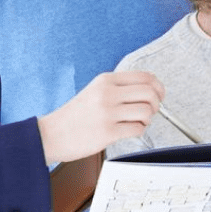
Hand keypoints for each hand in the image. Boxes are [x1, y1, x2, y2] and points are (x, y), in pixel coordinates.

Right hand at [37, 71, 163, 163]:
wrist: (52, 134)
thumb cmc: (74, 116)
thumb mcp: (95, 91)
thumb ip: (118, 88)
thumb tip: (149, 91)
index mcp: (106, 80)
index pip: (145, 77)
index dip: (158, 87)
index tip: (159, 95)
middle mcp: (107, 93)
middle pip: (150, 93)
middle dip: (156, 104)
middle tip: (149, 111)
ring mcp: (108, 113)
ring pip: (147, 111)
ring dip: (147, 119)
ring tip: (136, 122)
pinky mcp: (107, 132)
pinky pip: (137, 129)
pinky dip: (138, 131)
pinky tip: (128, 131)